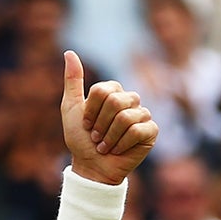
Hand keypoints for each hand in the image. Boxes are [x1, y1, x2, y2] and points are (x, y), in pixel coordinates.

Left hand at [60, 52, 156, 187]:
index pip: (102, 91)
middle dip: (100, 124)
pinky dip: (122, 144)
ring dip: (109, 137)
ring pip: (125, 117)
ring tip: (105, 146)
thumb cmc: (81, 140)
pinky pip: (137, 131)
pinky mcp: (151, 131)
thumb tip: (69, 52)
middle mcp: (130, 100)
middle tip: (96, 137)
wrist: (92, 167)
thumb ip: (73, 80)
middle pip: (115, 102)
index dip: (90, 111)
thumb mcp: (71, 108)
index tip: (86, 125)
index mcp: (114, 91)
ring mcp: (143, 115)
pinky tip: (118, 150)